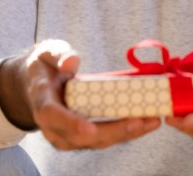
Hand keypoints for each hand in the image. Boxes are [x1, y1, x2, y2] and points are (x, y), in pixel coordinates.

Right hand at [0, 40, 160, 149]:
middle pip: (81, 137)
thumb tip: (72, 61)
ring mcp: (69, 134)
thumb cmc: (46, 67)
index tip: (89, 128)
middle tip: (140, 121)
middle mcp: (54, 126)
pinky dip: (127, 131)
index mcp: (43, 102)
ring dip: (126, 133)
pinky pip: (105, 137)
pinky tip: (147, 122)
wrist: (40, 83)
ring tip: (152, 121)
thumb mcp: (48, 53)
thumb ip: (59, 55)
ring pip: (97, 141)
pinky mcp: (83, 136)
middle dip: (113, 131)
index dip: (70, 124)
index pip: (52, 117)